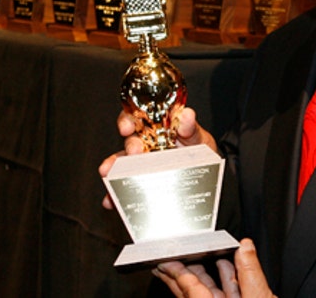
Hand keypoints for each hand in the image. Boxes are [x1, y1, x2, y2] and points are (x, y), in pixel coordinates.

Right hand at [99, 106, 216, 209]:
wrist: (207, 174)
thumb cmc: (199, 151)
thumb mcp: (199, 138)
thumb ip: (191, 128)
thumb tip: (187, 114)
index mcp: (156, 127)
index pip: (136, 117)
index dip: (128, 120)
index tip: (127, 128)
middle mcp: (144, 143)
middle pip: (129, 141)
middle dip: (130, 147)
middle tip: (135, 153)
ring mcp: (141, 164)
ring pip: (121, 165)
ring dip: (113, 169)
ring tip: (107, 175)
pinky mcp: (139, 182)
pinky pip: (124, 187)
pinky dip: (115, 195)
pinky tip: (111, 201)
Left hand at [152, 239, 275, 297]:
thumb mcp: (259, 297)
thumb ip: (251, 273)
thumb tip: (245, 246)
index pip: (188, 287)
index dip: (176, 270)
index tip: (163, 259)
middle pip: (191, 289)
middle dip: (182, 270)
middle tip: (169, 255)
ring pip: (206, 291)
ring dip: (202, 273)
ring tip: (196, 254)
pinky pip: (222, 294)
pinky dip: (222, 280)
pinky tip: (224, 267)